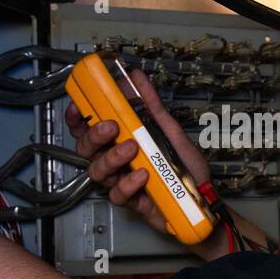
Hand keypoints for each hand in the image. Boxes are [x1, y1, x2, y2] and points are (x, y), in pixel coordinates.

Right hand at [65, 68, 210, 237]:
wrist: (202, 200)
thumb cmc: (184, 166)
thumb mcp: (170, 130)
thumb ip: (151, 105)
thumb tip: (137, 77)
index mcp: (118, 141)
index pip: (88, 129)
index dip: (77, 118)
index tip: (78, 107)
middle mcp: (115, 160)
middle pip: (86, 149)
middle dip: (94, 136)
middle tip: (111, 127)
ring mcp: (120, 181)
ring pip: (98, 171)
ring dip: (112, 157)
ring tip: (132, 149)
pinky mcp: (129, 201)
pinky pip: (117, 194)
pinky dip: (129, 183)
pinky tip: (143, 175)